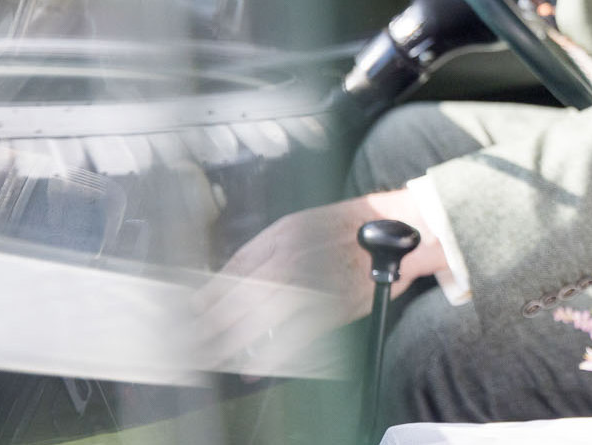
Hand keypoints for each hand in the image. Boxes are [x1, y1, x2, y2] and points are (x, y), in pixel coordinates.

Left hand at [196, 189, 446, 375]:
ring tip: (214, 358)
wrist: (400, 233)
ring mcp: (312, 284)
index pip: (233, 270)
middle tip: (192, 344)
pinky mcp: (333, 308)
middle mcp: (292, 259)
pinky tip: (254, 367)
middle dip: (211, 325)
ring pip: (259, 320)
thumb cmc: (350, 228)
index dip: (208, 297)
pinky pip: (293, 337)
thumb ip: (265, 250)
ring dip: (232, 343)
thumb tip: (229, 279)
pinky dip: (272, 355)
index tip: (191, 315)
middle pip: (239, 299)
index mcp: (281, 236)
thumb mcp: (300, 224)